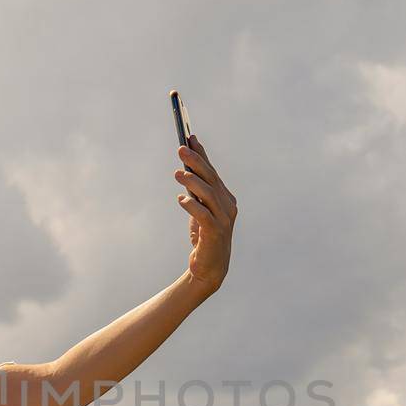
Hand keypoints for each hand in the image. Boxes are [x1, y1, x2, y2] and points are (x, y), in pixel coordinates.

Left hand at [174, 134, 236, 295]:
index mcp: (225, 197)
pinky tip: (181, 199)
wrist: (210, 268)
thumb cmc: (204, 236)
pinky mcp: (215, 233)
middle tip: (180, 149)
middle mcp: (228, 205)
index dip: (202, 154)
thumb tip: (185, 168)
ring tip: (177, 174)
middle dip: (196, 162)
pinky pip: (203, 215)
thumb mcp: (200, 209)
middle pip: (211, 179)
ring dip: (192, 182)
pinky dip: (192, 205)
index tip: (189, 138)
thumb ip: (197, 191)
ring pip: (209, 194)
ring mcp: (224, 219)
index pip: (212, 171)